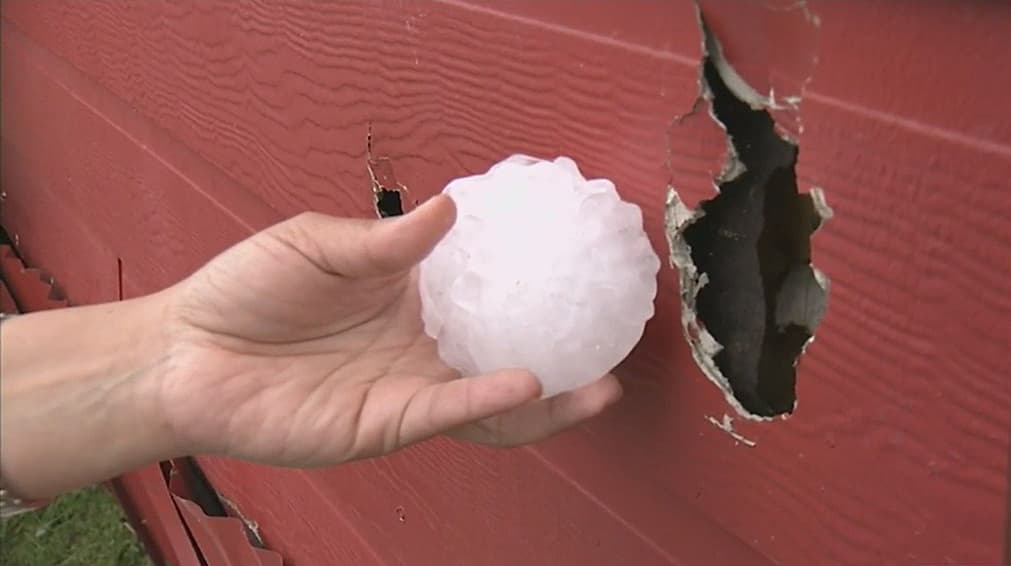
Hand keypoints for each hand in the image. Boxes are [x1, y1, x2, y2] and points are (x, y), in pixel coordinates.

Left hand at [154, 195, 621, 466]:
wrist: (183, 353)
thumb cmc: (244, 289)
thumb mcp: (316, 243)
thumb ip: (385, 240)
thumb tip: (450, 208)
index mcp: (411, 296)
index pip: (487, 290)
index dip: (534, 281)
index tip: (582, 262)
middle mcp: (422, 347)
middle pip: (508, 353)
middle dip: (566, 354)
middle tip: (618, 336)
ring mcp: (408, 389)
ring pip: (492, 402)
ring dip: (550, 399)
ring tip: (601, 388)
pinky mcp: (384, 425)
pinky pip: (447, 414)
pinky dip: (489, 401)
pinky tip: (528, 383)